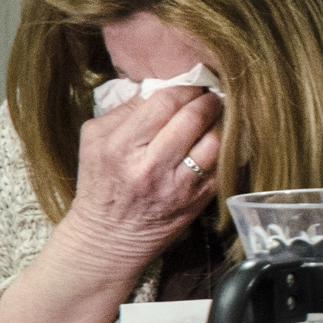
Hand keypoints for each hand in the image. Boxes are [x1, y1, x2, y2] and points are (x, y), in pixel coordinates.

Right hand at [60, 85, 222, 273]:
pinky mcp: (198, 200)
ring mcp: (179, 187)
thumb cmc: (101, 182)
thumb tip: (158, 84)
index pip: (164, 103)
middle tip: (209, 95)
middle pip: (193, 118)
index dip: (183, 88)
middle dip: (207, 100)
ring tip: (217, 115)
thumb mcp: (94, 139)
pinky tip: (220, 139)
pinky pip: (224, 165)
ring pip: (216, 141)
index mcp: (121, 147)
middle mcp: (151, 167)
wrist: (109, 237)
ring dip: (222, 122)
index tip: (189, 84)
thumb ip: (124, 108)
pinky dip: (228, 147)